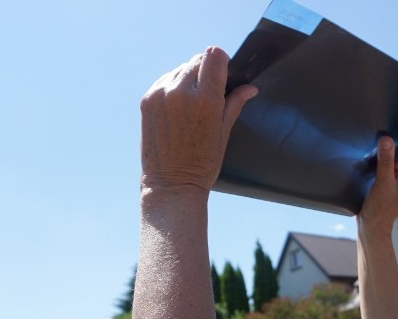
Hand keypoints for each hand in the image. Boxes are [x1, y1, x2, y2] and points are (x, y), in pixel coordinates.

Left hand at [139, 47, 256, 195]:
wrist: (171, 184)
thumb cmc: (202, 164)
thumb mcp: (224, 133)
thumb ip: (234, 103)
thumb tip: (249, 87)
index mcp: (205, 100)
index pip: (213, 55)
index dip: (222, 62)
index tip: (224, 75)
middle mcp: (180, 92)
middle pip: (197, 60)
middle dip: (206, 72)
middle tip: (209, 95)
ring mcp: (160, 94)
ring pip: (180, 69)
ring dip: (189, 78)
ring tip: (192, 105)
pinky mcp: (147, 100)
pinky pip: (165, 80)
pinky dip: (174, 87)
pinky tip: (179, 109)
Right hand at [357, 137, 397, 239]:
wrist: (370, 226)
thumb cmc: (380, 210)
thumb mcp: (383, 183)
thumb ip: (385, 161)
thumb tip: (387, 140)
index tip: (394, 146)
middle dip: (395, 151)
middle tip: (383, 155)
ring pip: (396, 157)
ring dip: (386, 157)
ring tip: (377, 165)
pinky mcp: (388, 179)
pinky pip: (387, 163)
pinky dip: (380, 162)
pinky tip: (373, 168)